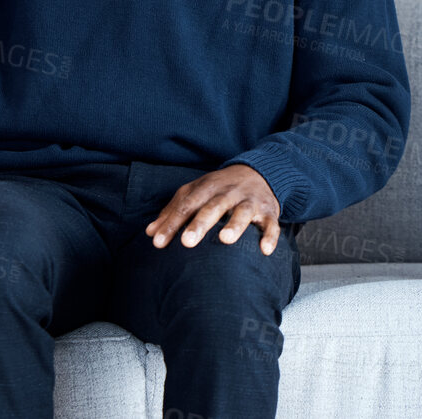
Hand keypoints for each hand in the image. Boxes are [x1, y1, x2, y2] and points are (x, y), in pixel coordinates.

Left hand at [145, 163, 282, 255]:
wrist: (261, 171)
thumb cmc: (221, 188)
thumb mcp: (197, 192)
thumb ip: (174, 211)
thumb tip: (150, 233)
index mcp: (208, 187)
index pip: (187, 204)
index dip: (172, 223)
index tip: (158, 242)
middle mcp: (229, 192)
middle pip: (213, 206)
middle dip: (200, 223)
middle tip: (187, 242)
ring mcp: (251, 201)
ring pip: (243, 211)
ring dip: (235, 224)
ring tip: (225, 239)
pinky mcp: (270, 210)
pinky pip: (271, 224)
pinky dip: (269, 236)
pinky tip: (265, 250)